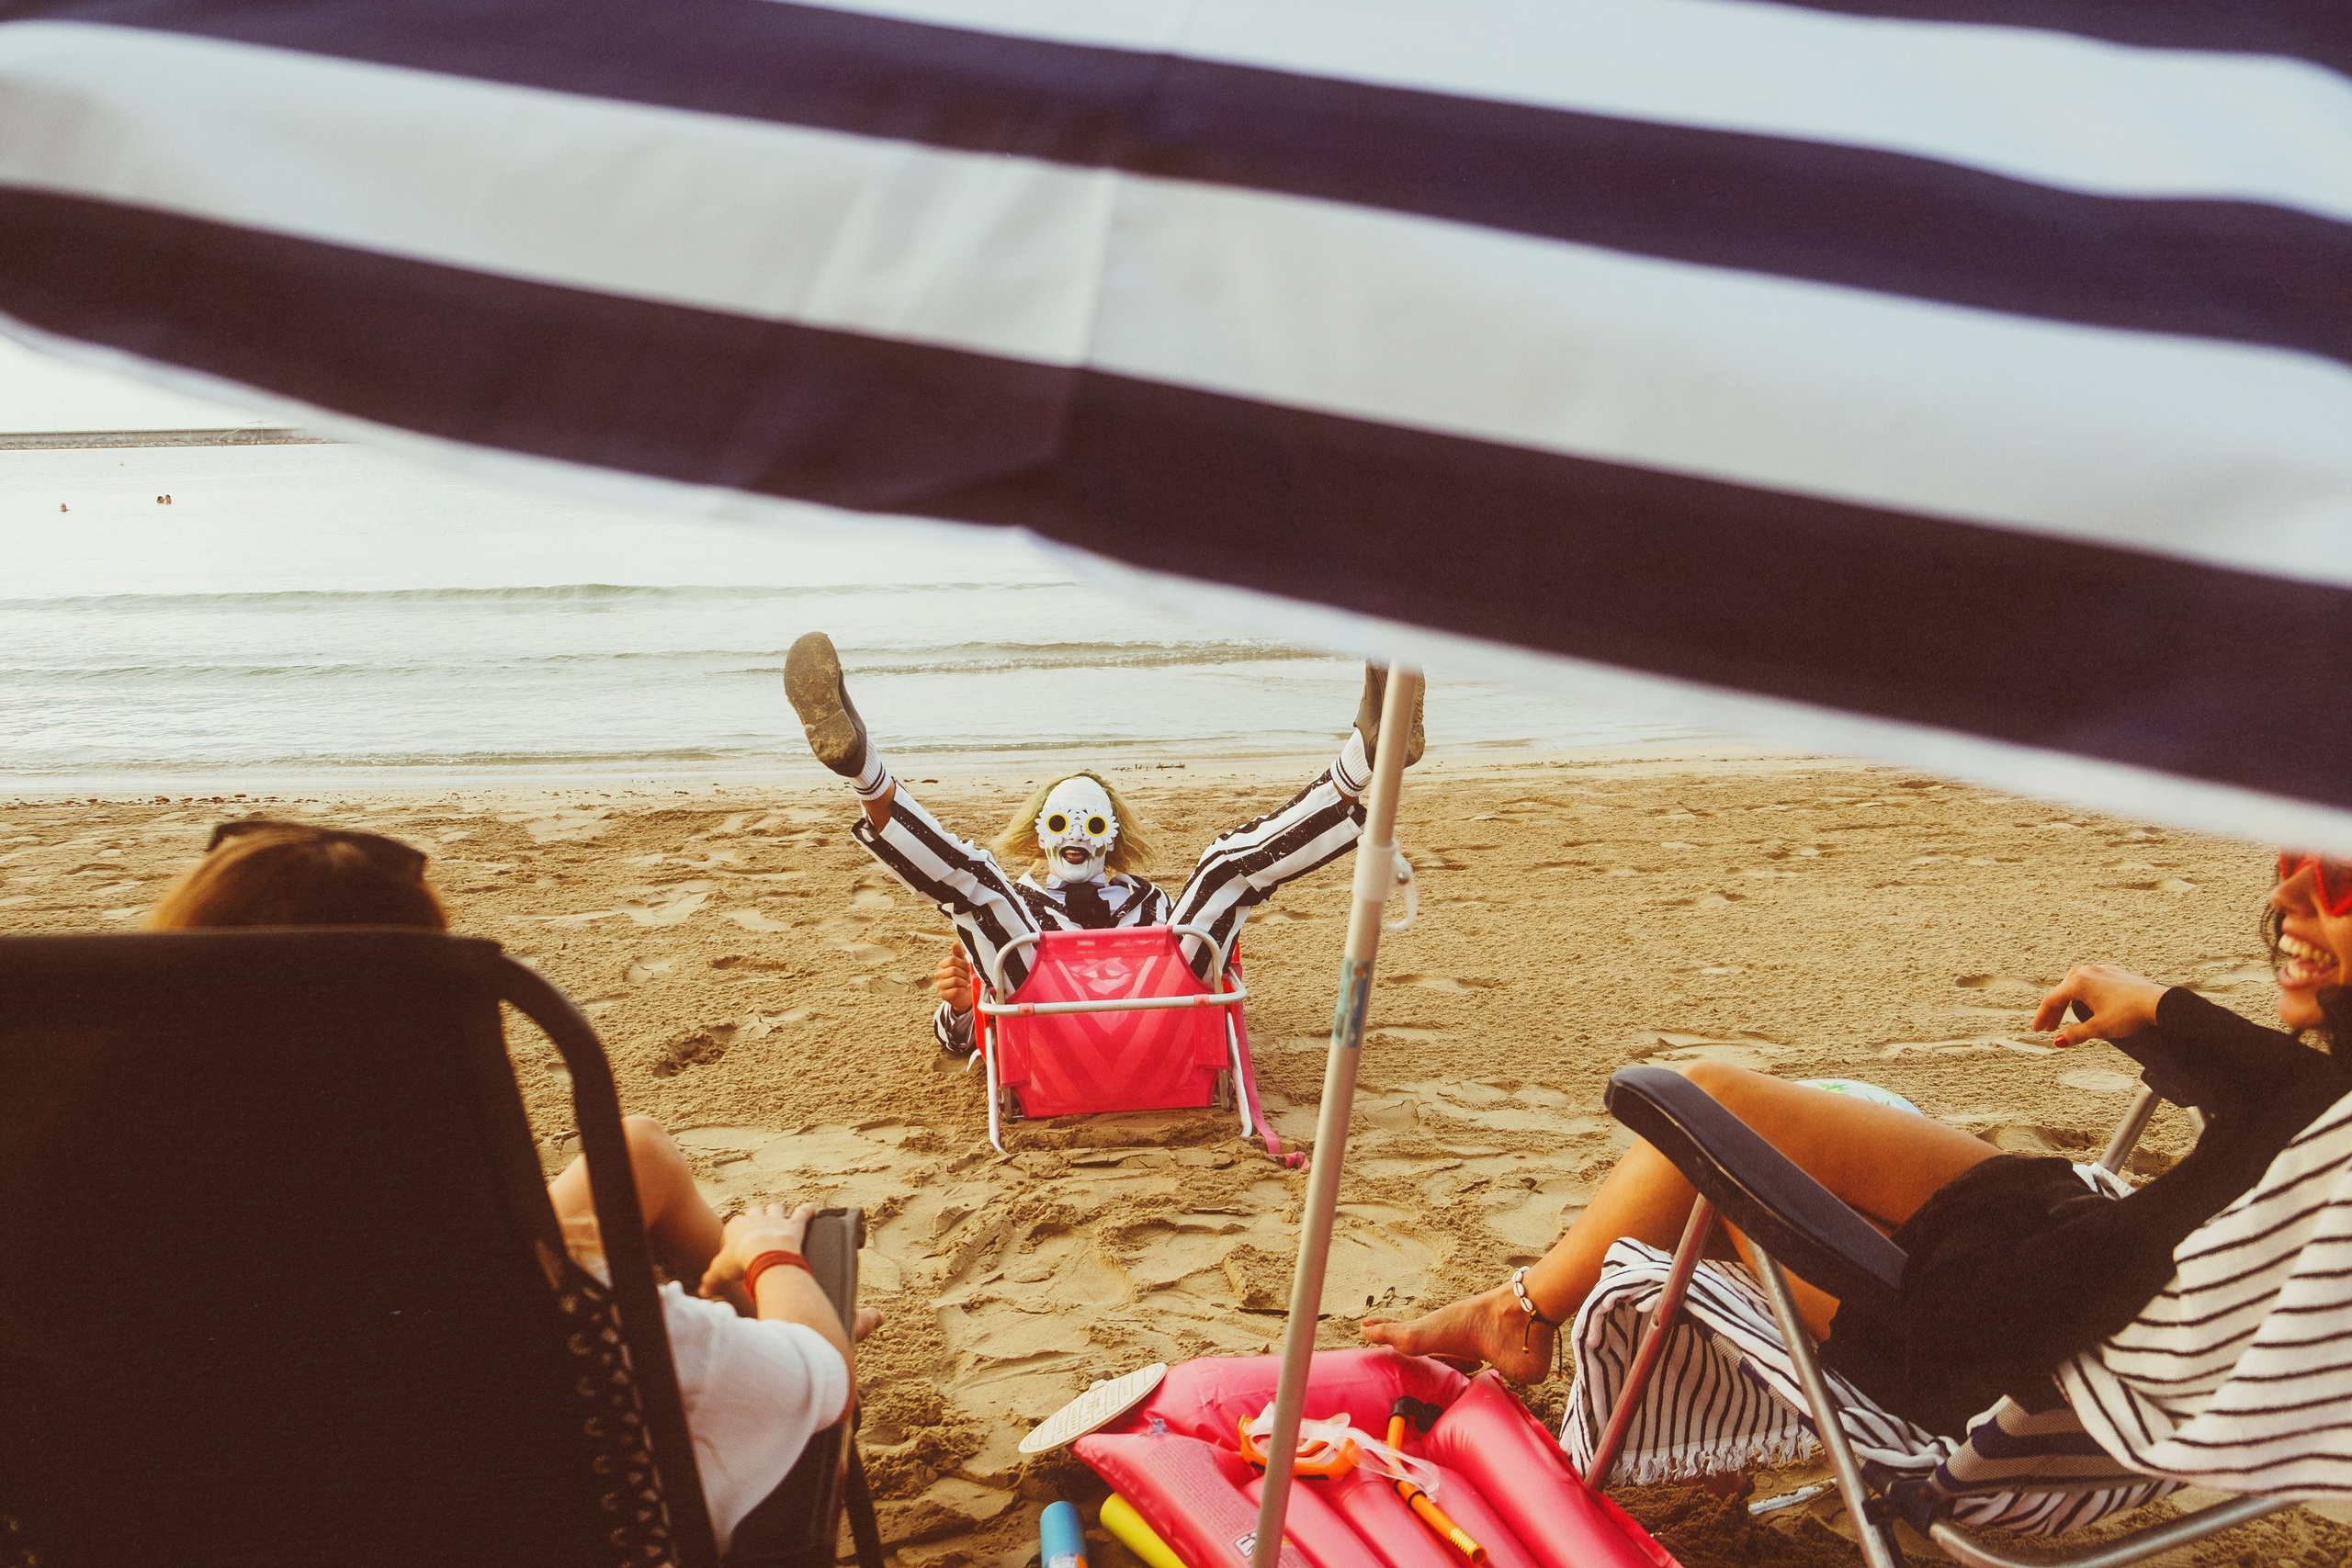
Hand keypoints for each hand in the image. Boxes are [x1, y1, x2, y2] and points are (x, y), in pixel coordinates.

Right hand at [699, 1201, 814, 1299]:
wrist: (764, 1253)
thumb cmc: (739, 1260)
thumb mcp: (719, 1271)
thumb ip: (711, 1280)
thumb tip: (703, 1294)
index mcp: (735, 1226)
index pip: (732, 1227)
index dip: (733, 1238)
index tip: (734, 1251)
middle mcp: (755, 1218)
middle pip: (753, 1212)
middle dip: (754, 1218)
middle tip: (755, 1228)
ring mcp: (775, 1220)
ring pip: (775, 1208)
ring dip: (776, 1211)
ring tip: (778, 1214)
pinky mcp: (793, 1225)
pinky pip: (802, 1213)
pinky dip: (808, 1210)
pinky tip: (813, 1207)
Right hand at [933, 947, 972, 1011]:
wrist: (964, 995)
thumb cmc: (963, 977)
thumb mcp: (963, 964)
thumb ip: (959, 954)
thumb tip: (955, 943)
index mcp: (942, 965)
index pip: (952, 960)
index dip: (963, 963)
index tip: (967, 968)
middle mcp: (938, 974)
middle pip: (954, 970)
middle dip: (965, 974)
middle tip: (968, 977)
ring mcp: (940, 985)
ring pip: (955, 980)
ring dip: (964, 982)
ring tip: (965, 983)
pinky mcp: (943, 995)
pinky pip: (956, 990)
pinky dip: (962, 990)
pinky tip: (962, 990)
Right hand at [2034, 964, 2167, 1045]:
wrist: (2159, 1004)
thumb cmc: (2129, 1014)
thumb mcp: (2098, 1028)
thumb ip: (2075, 1034)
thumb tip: (2058, 1041)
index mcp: (2077, 982)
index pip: (2051, 1000)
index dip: (2042, 1017)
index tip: (2037, 1030)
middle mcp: (2087, 971)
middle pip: (2063, 991)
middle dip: (2056, 1011)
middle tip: (2050, 1027)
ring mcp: (2103, 970)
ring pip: (2077, 984)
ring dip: (2070, 1000)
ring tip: (2069, 1015)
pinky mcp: (2116, 973)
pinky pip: (2093, 981)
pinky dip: (2086, 994)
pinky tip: (2091, 1002)